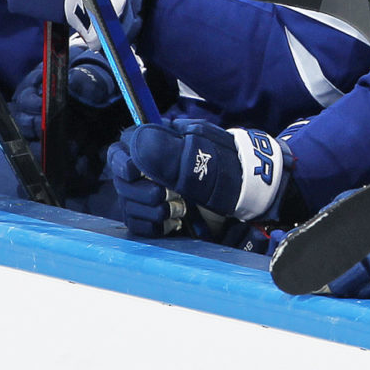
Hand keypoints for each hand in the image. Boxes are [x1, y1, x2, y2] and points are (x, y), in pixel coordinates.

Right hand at [103, 118, 286, 237]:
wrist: (248, 194)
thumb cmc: (226, 168)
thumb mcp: (198, 154)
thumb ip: (165, 151)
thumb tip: (136, 143)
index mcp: (156, 144)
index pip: (121, 149)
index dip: (122, 162)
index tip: (134, 171)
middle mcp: (150, 169)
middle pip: (122, 182)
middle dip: (143, 192)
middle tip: (168, 194)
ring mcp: (152, 194)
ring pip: (129, 205)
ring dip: (154, 210)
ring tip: (181, 208)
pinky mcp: (156, 217)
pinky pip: (138, 225)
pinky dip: (155, 227)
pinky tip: (175, 223)